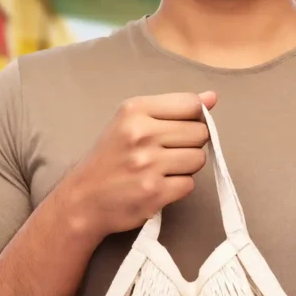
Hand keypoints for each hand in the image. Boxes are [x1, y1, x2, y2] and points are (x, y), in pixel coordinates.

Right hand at [55, 92, 216, 242]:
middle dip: (190, 144)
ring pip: (198, 159)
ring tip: (162, 169)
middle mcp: (141, 134)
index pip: (191, 104)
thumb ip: (172, 108)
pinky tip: (158, 186)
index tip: (179, 129)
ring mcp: (148, 165)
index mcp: (135, 110)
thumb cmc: (110, 158)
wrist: (83, 198)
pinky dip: (178, 187)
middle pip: (200, 133)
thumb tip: (212, 97)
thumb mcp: (131, 122)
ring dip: (186, 167)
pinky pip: (189, 185)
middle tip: (167, 153)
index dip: (194, 118)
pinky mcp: (154, 193)